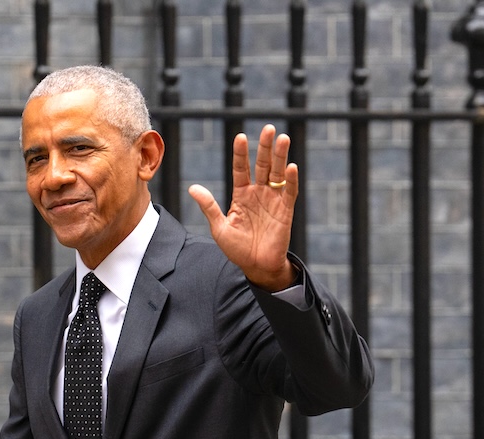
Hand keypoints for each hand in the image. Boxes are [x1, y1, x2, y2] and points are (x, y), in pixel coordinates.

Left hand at [189, 124, 298, 291]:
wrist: (256, 267)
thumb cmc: (237, 249)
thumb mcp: (220, 227)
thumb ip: (209, 207)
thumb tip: (192, 188)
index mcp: (241, 195)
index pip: (241, 169)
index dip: (241, 154)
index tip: (240, 137)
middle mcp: (258, 193)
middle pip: (262, 165)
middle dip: (265, 147)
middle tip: (268, 128)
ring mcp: (273, 201)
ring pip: (277, 174)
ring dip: (280, 156)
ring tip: (283, 138)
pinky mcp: (285, 212)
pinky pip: (289, 193)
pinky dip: (290, 180)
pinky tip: (291, 167)